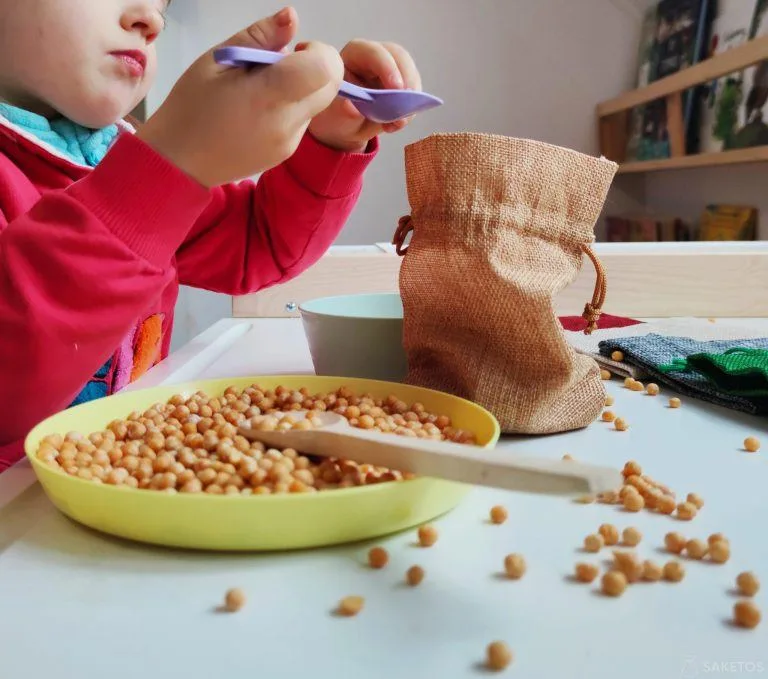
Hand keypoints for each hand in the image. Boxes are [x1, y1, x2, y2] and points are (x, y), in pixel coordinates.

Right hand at [137, 7, 343, 186]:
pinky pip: (303, 121)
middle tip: (279, 66)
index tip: (293, 51)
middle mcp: (286, 124)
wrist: (181, 161)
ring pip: (318, 104)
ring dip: (301, 89)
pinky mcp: (287, 153)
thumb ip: (260, 36)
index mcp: (267, 96)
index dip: (318, 51)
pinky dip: (291, 108)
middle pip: (331, 87)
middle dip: (316, 68)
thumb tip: (291, 17)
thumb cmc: (192, 106)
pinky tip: (258, 112)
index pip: (325, 69)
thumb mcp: (218, 60)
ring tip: (260, 92)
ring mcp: (290, 143)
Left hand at [306, 40, 422, 151]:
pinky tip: (397, 124)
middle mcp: (375, 57)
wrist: (345, 126)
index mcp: (353, 56)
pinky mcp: (403, 83)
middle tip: (407, 106)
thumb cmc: (336, 115)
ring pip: (410, 74)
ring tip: (398, 123)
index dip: (387, 67)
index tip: (397, 88)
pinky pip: (414, 91)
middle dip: (407, 80)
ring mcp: (391, 68)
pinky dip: (410, 109)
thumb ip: (342, 110)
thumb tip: (353, 108)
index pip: (373, 52)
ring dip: (411, 99)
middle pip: (399, 57)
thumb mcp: (335, 115)